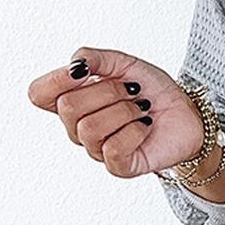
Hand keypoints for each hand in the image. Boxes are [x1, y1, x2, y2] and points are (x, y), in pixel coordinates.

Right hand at [26, 46, 208, 177]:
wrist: (186, 111)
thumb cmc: (150, 89)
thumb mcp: (122, 63)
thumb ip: (95, 58)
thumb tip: (75, 64)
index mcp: (71, 100)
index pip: (38, 94)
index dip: (56, 80)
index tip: (84, 70)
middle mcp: (77, 127)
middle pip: (68, 107)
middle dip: (107, 91)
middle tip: (131, 90)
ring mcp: (96, 149)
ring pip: (90, 128)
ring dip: (124, 111)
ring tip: (140, 108)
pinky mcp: (118, 166)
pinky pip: (113, 149)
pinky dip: (135, 130)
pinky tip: (145, 125)